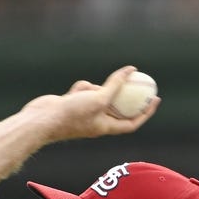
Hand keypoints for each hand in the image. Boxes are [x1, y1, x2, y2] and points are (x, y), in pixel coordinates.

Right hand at [21, 65, 159, 142]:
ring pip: (99, 93)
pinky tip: (71, 93)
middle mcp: (97, 122)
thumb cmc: (71, 114)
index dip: (146, 112)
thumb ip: (115, 85)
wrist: (42, 119)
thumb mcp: (98, 98)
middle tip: (138, 79)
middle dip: (126, 94)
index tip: (155, 98)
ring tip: (85, 91)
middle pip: (117, 107)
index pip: (132, 123)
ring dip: (94, 88)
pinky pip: (84, 90)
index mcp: (106, 127)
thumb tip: (130, 71)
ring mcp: (85, 113)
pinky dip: (81, 87)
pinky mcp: (74, 104)